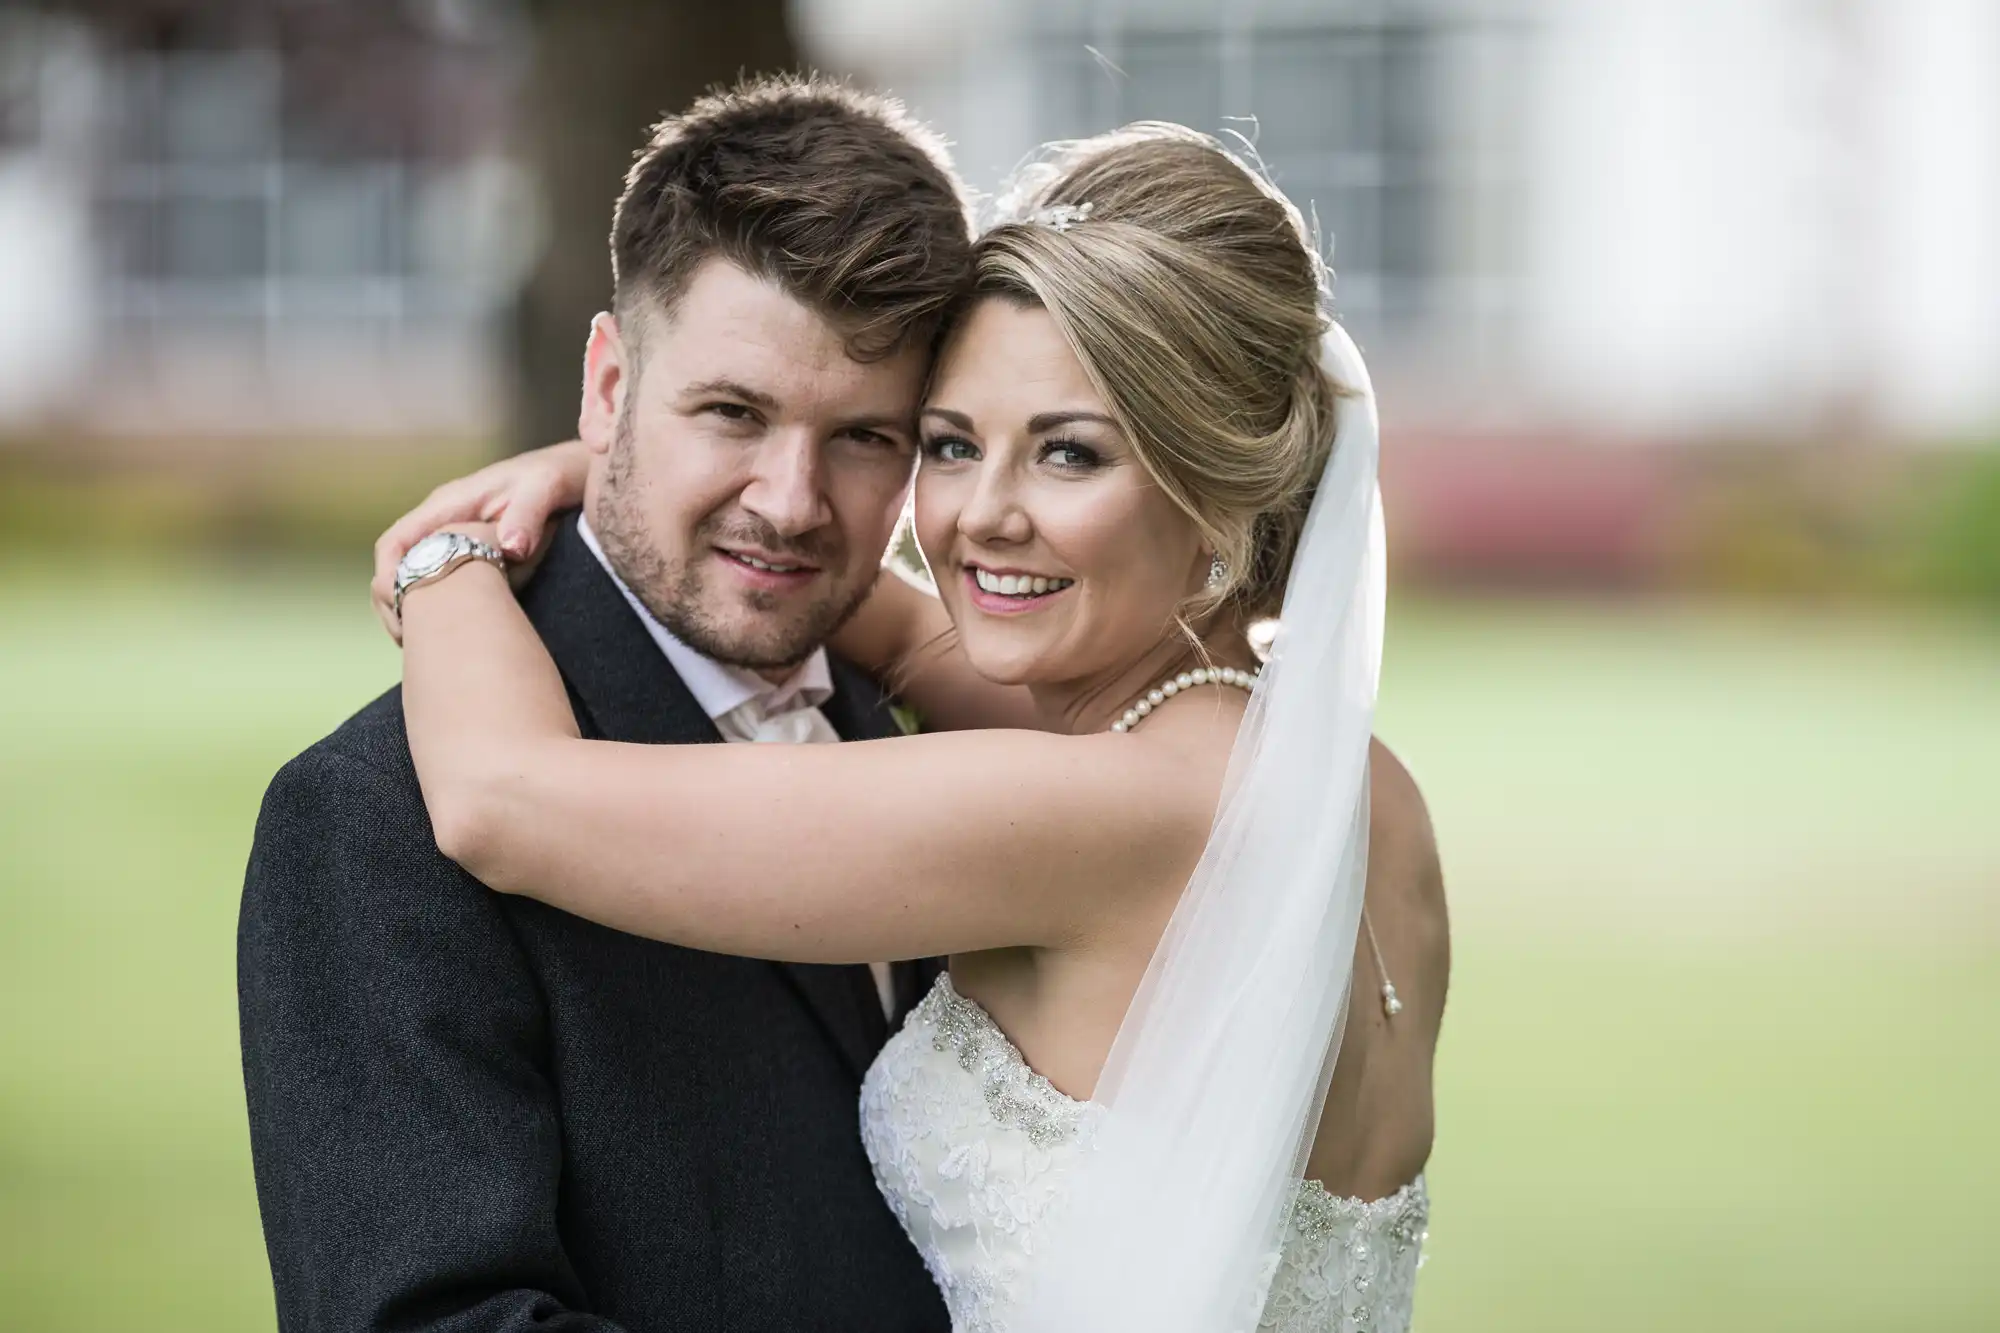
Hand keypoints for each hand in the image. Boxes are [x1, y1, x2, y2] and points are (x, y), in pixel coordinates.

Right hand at [372, 440, 589, 641]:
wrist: (569, 475)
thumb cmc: (554, 477)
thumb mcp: (544, 489)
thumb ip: (527, 515)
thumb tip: (510, 548)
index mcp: (449, 505)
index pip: (396, 541)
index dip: (389, 577)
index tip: (400, 611)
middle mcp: (441, 520)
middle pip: (395, 565)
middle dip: (395, 603)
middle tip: (410, 640)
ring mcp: (450, 536)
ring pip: (410, 576)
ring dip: (410, 609)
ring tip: (423, 642)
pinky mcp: (466, 552)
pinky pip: (435, 580)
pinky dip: (432, 606)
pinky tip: (446, 630)